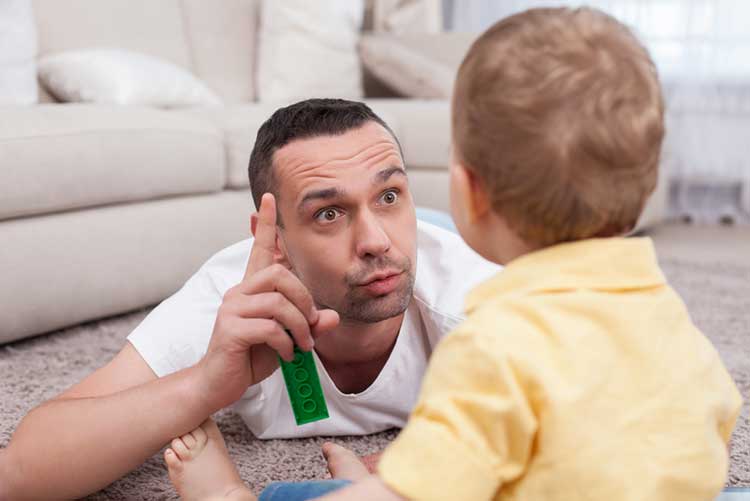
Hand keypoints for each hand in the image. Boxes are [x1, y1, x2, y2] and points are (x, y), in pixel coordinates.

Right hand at [196, 193, 338, 411]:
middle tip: (310, 325)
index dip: (265, 224)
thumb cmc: (252, 357)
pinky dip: (285, 343)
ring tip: (301, 344)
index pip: (260, 249)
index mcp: (252, 289)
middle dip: (305, 299)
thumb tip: (331, 317)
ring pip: (278, 302)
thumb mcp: (287, 338)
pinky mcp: (229, 329)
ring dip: (299, 326)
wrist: (219, 384)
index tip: (269, 198)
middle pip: (281, 275)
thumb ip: (307, 325)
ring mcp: (232, 309)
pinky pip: (269, 327)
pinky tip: (286, 354)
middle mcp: (239, 292)